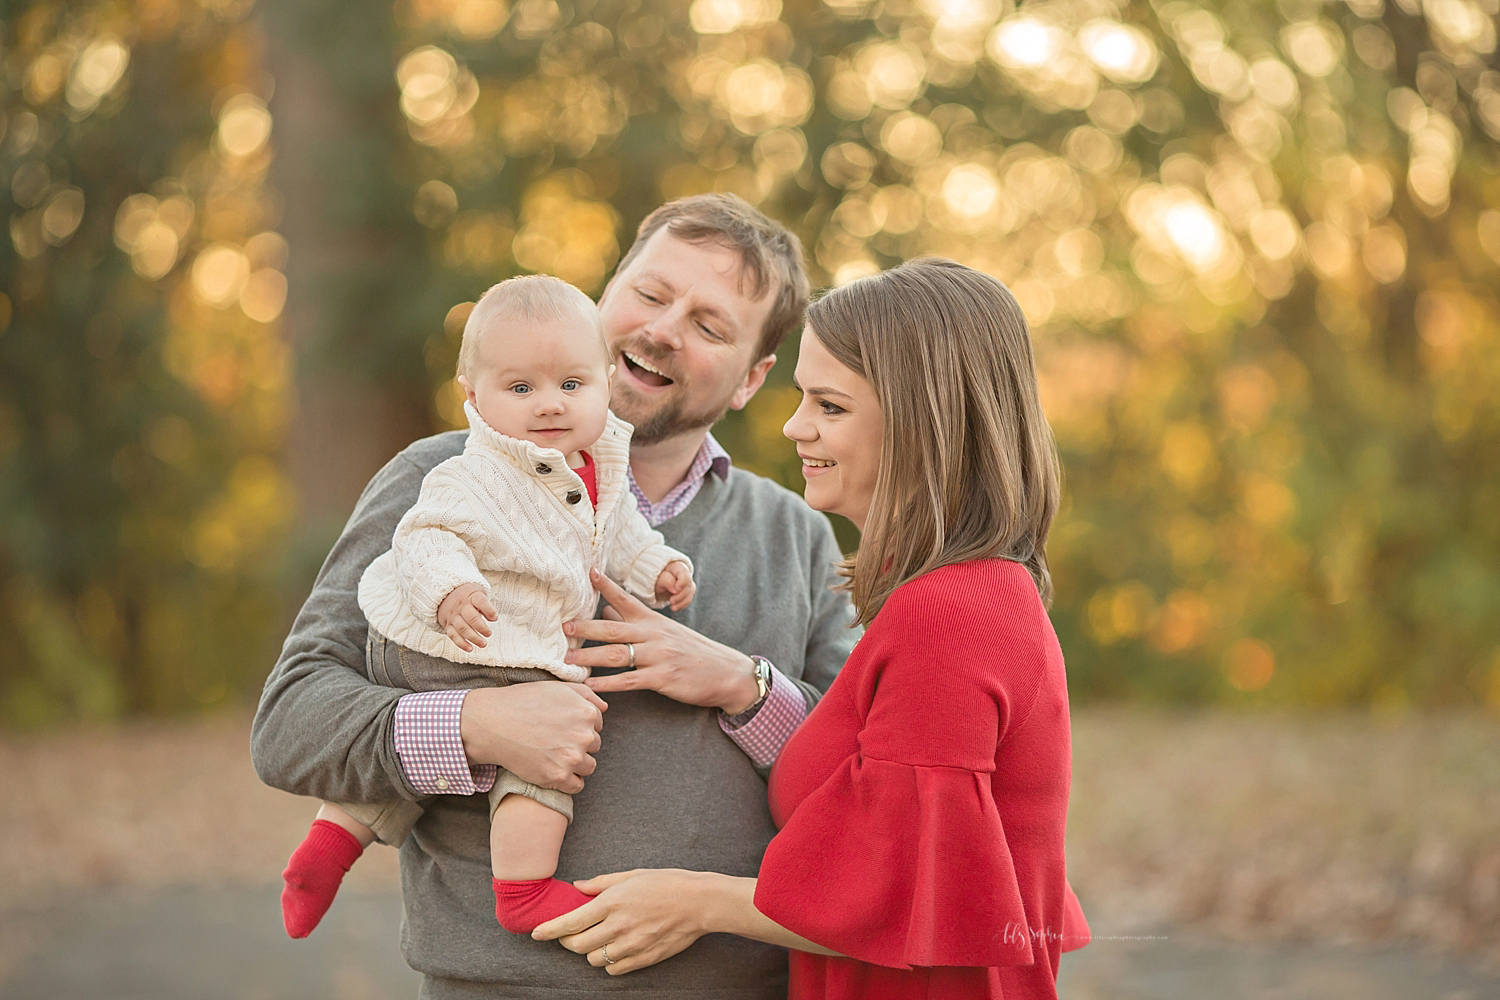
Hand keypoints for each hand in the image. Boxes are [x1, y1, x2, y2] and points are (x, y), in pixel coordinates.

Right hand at [437, 583, 496, 651]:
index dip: (489, 610)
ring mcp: (453, 616)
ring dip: (473, 638)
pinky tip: (470, 648)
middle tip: (489, 634)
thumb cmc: (468, 596)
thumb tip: (493, 618)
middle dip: (481, 627)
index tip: (495, 618)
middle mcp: (461, 606)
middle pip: (471, 617)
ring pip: (462, 628)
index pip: (481, 601)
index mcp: (471, 596)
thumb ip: (486, 605)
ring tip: (483, 644)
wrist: (445, 594)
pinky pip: (453, 635)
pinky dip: (461, 643)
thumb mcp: (478, 593)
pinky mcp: (448, 624)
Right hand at [459, 682, 606, 792]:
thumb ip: (586, 695)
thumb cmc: (524, 702)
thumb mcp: (557, 688)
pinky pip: (577, 785)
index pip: (597, 726)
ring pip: (588, 767)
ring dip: (575, 764)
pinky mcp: (558, 777)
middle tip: (555, 740)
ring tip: (554, 755)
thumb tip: (604, 708)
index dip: (579, 726)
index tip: (561, 727)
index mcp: (587, 713)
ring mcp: (572, 758)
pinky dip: (567, 781)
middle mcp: (584, 736)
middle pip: (594, 746)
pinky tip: (553, 769)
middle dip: (578, 744)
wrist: (494, 724)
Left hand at [532, 869, 715, 974]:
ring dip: (589, 951)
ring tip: (597, 939)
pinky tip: (614, 949)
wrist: (699, 903)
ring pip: (594, 960)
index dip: (549, 930)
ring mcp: (631, 945)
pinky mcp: (643, 958)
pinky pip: (614, 970)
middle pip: (577, 945)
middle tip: (569, 934)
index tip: (537, 933)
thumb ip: (601, 883)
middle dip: (567, 942)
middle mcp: (619, 926)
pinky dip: (609, 962)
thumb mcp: (632, 874)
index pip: (571, 922)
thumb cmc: (666, 883)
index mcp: (613, 902)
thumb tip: (577, 888)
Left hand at [564, 570, 760, 713]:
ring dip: (590, 656)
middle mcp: (654, 635)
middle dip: (587, 627)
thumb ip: (634, 622)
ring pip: (617, 655)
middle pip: (614, 628)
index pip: (627, 598)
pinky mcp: (662, 678)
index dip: (607, 585)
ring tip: (568, 659)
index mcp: (654, 621)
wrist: (725, 672)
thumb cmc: (693, 652)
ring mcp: (658, 656)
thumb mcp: (665, 632)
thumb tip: (607, 609)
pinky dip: (608, 684)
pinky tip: (590, 686)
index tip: (589, 571)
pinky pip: (630, 680)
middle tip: (564, 626)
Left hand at [653, 561, 695, 610]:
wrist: (653, 585)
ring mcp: (686, 583)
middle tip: (671, 601)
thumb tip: (676, 590)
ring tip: (672, 607)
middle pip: (688, 584)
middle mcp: (684, 574)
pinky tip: (674, 607)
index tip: (676, 590)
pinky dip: (682, 605)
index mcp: (676, 566)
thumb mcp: (657, 579)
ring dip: (682, 602)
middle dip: (681, 595)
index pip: (684, 572)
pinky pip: (688, 599)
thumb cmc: (654, 579)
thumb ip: (666, 581)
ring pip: (690, 592)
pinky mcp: (686, 592)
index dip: (683, 582)